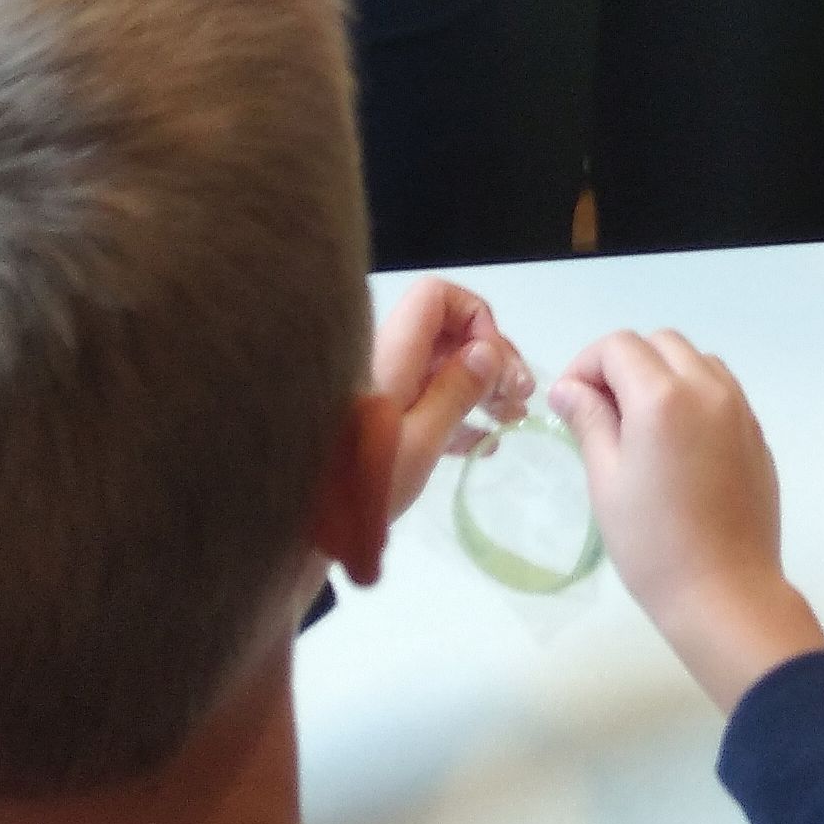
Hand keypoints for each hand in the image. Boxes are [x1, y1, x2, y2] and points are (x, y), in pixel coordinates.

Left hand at [373, 279, 535, 518]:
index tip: (496, 363)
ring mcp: (384, 391)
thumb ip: (456, 391)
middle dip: (491, 357)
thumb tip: (487, 351)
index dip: (475, 317)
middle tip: (521, 396)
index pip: (436, 297)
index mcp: (393, 354)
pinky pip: (428, 400)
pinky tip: (483, 444)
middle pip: (447, 332)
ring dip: (482, 387)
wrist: (303, 527)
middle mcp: (388, 361)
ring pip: (442, 367)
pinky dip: (459, 413)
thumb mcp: (421, 439)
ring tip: (512, 420)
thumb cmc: (363, 481)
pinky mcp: (383, 421)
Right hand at [549, 330, 823, 711]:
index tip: (570, 402)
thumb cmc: (653, 543)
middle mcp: (709, 389)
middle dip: (624, 364)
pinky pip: (722, 391)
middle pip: (661, 343)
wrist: (724, 591)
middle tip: (600, 411)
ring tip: (639, 426)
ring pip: (696, 361)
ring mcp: (741, 410)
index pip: (619, 347)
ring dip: (662, 374)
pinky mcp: (757, 434)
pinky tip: (675, 443)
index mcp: (665, 397)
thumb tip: (569, 388)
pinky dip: (693, 395)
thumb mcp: (607, 479)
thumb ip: (590, 420)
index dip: (586, 365)